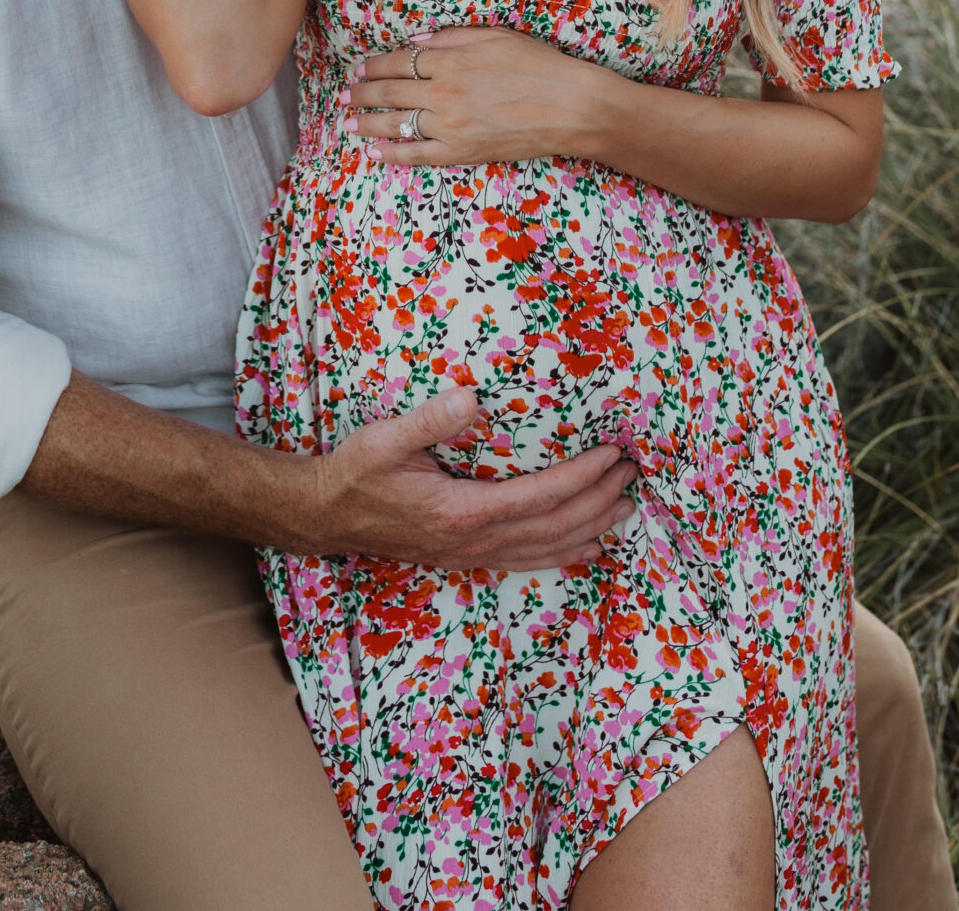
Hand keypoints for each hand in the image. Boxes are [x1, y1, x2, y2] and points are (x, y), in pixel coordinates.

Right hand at [298, 387, 634, 569]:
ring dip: (591, 529)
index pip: (539, 497)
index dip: (581, 477)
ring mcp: (471, 555)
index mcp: (461, 512)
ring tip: (627, 508)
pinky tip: (586, 545)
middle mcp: (473, 541)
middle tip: (633, 473)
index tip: (612, 453)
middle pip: (554, 527)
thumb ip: (428, 420)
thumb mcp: (383, 440)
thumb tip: (471, 396)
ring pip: (547, 550)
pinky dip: (564, 553)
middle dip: (599, 500)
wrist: (325, 516)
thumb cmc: (355, 473)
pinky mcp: (466, 557)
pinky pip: (527, 561)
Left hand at [348, 27, 611, 168]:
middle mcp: (442, 92)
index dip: (374, 65)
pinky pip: (417, 155)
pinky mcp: (461, 152)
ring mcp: (449, 125)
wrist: (569, 105)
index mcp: (449, 60)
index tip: (359, 68)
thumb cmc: (537, 65)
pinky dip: (392, 154)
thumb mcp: (495, 36)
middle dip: (361, 94)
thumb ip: (452, 38)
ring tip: (347, 124)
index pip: (398, 61)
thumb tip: (417, 42)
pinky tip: (375, 153)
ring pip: (396, 124)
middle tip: (343, 97)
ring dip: (367, 123)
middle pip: (390, 92)